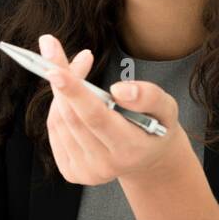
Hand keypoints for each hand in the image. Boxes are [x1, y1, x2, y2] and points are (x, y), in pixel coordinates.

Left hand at [37, 33, 186, 185]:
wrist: (148, 160)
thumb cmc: (156, 127)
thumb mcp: (167, 108)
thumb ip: (150, 96)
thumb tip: (120, 89)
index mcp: (130, 149)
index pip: (96, 117)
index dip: (74, 92)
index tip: (55, 70)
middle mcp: (105, 165)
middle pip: (72, 117)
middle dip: (61, 80)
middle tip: (51, 47)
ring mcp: (85, 171)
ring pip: (60, 121)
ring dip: (61, 91)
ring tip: (73, 74)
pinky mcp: (71, 172)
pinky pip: (55, 130)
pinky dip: (59, 107)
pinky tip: (72, 100)